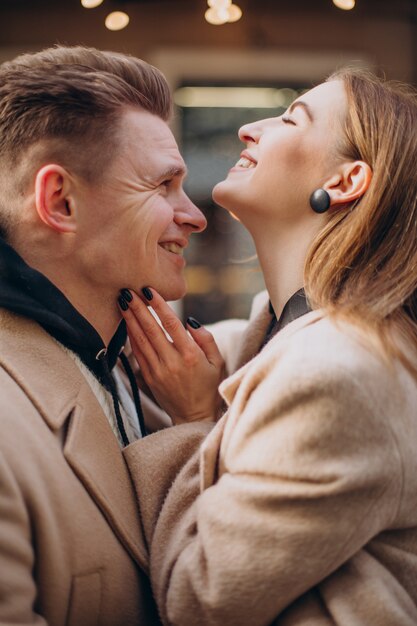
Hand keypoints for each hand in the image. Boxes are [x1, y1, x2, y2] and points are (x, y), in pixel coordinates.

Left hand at [119, 288, 225, 424]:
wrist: (194, 416)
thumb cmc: (209, 386)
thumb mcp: (217, 362)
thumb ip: (206, 339)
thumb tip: (189, 322)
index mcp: (191, 356)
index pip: (172, 324)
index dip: (159, 306)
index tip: (149, 290)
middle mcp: (172, 362)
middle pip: (151, 329)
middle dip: (139, 308)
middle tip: (128, 290)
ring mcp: (158, 371)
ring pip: (140, 340)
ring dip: (130, 319)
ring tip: (123, 301)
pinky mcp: (149, 377)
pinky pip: (138, 353)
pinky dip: (131, 336)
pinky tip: (126, 322)